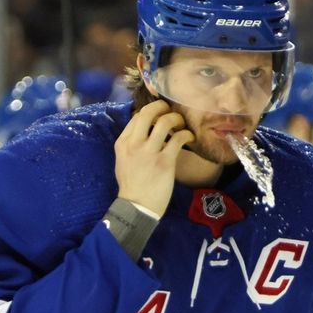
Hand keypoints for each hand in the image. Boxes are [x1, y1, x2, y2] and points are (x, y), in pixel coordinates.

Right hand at [115, 100, 194, 215]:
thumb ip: (131, 144)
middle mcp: (134, 144)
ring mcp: (149, 152)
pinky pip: (178, 138)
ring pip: (165, 122)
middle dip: (161, 106)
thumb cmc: (132, 184)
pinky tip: (189, 137)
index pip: (137, 116)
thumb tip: (146, 131)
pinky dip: (187, 134)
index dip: (151, 110)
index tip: (160, 113)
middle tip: (171, 109)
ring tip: (182, 123)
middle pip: (147, 112)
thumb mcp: (123, 160)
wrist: (137, 206)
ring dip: (176, 118)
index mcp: (123, 143)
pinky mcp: (165, 161)